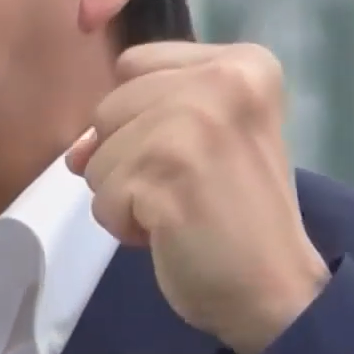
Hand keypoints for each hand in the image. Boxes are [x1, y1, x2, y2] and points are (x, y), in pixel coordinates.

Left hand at [67, 41, 328, 353]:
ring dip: (126, 196)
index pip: (134, 64)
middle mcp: (223, 80)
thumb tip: (77, 151)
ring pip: (99, 155)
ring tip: (181, 210)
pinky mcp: (167, 172)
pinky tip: (172, 232)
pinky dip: (126, 225)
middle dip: (130, 160)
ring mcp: (194, 123)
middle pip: (109, 108)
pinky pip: (103, 196)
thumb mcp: (206, 137)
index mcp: (243, 63)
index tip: (188, 152)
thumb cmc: (239, 214)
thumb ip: (145, 116)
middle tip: (188, 188)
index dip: (139, 116)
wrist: (276, 290)